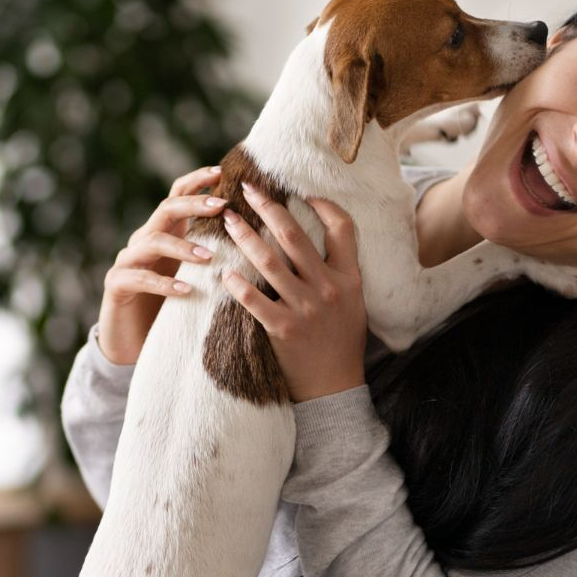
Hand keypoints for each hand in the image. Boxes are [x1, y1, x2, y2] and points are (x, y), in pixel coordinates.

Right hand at [98, 165, 226, 364]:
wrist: (133, 343)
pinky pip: (140, 278)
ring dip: (182, 246)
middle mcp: (145, 240)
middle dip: (193, 205)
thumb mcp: (197, 276)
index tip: (222, 172)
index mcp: (166, 233)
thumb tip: (256, 238)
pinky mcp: (117, 285)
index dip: (197, 181)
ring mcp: (128, 260)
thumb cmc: (173, 307)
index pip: (178, 195)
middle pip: (166, 209)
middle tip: (221, 206)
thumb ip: (215, 255)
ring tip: (209, 256)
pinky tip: (186, 290)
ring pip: (152, 240)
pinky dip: (164, 283)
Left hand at [220, 184, 366, 402]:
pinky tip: (223, 271)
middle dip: (269, 208)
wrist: (335, 387)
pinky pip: (255, 301)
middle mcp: (328, 289)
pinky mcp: (283, 330)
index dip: (324, 204)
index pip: (342, 228)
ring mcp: (305, 309)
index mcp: (348, 278)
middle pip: (295, 237)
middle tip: (247, 189)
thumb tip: (317, 234)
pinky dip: (237, 284)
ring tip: (228, 221)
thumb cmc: (341, 340)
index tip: (301, 191)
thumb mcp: (353, 301)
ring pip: (270, 263)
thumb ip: (338, 270)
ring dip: (245, 237)